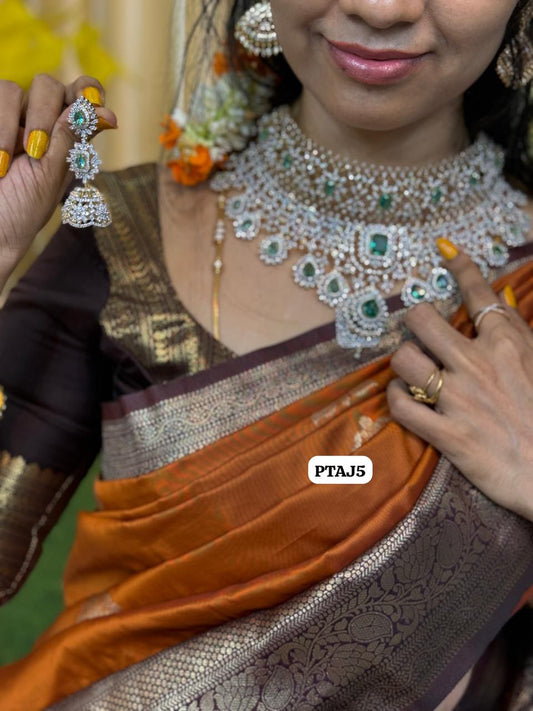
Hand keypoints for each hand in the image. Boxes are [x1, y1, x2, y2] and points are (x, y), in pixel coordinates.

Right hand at [0, 74, 116, 282]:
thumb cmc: (20, 211)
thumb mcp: (51, 177)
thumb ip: (70, 139)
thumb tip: (108, 114)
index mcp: (63, 138)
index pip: (81, 96)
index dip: (87, 91)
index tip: (88, 101)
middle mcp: (35, 123)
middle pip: (48, 85)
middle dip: (43, 113)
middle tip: (36, 151)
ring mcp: (7, 120)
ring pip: (12, 89)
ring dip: (11, 126)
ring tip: (9, 164)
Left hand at [387, 242, 532, 520]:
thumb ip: (516, 334)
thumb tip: (502, 301)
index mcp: (508, 343)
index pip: (478, 292)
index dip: (460, 266)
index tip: (445, 249)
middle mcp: (479, 363)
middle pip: (421, 319)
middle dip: (413, 322)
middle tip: (418, 336)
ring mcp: (460, 398)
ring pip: (403, 359)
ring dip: (402, 365)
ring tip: (412, 373)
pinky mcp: (448, 433)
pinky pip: (400, 405)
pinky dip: (397, 399)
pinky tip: (406, 399)